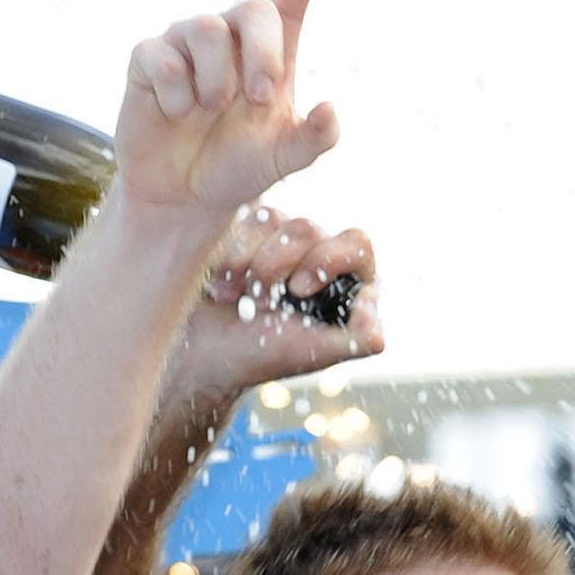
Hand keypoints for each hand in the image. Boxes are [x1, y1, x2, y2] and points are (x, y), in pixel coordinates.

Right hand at [116, 0, 342, 228]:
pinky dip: (177, 95)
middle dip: (261, 56)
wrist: (185, 194)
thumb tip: (333, 110)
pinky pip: (163, 58)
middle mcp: (230, 34)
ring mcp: (186, 40)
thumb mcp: (284, 161)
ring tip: (210, 111)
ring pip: (205, 31)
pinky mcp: (147, 56)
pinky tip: (176, 112)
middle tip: (258, 100)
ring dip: (216, 84)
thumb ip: (314, 140)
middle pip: (251, 8)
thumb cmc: (239, 167)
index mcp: (274, 48)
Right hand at [165, 207, 382, 406]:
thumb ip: (359, 339)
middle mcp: (314, 254)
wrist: (198, 354)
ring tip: (236, 297)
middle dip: (278, 265)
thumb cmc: (258, 356)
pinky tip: (219, 283)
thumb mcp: (314, 354)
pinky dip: (228, 253)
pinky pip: (240, 218)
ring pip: (272, 219)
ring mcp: (275, 238)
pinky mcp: (239, 230)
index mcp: (344, 282)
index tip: (299, 289)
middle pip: (308, 229)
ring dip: (248, 263)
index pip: (357, 243)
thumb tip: (375, 310)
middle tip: (260, 300)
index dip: (329, 259)